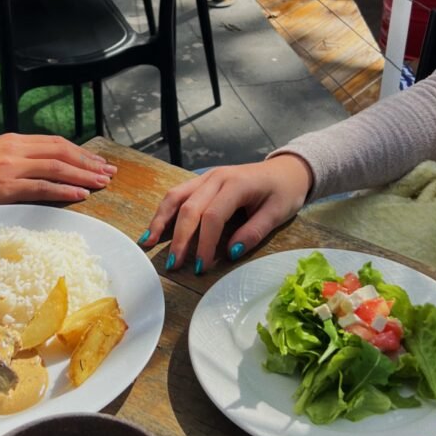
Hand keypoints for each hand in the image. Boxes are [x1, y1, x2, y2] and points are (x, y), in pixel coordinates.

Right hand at [0, 134, 116, 205]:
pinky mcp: (6, 187)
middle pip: (61, 152)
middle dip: (88, 162)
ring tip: (102, 183)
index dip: (79, 152)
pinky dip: (64, 191)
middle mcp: (16, 149)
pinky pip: (42, 188)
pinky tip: (81, 195)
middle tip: (109, 172)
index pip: (55, 143)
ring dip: (82, 176)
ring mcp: (11, 167)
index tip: (97, 161)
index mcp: (13, 140)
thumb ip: (17, 159)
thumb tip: (42, 168)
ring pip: (56, 168)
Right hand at [140, 154, 312, 270]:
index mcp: (236, 184)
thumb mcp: (278, 213)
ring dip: (161, 221)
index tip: (201, 267)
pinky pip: (178, 195)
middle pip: (189, 208)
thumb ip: (254, 232)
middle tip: (173, 265)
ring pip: (176, 197)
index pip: (213, 216)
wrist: (287, 168)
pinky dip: (164, 212)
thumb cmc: (284, 191)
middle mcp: (216, 178)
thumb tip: (231, 253)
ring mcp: (207, 177)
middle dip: (179, 238)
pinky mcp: (202, 181)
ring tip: (148, 243)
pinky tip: (155, 229)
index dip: (205, 243)